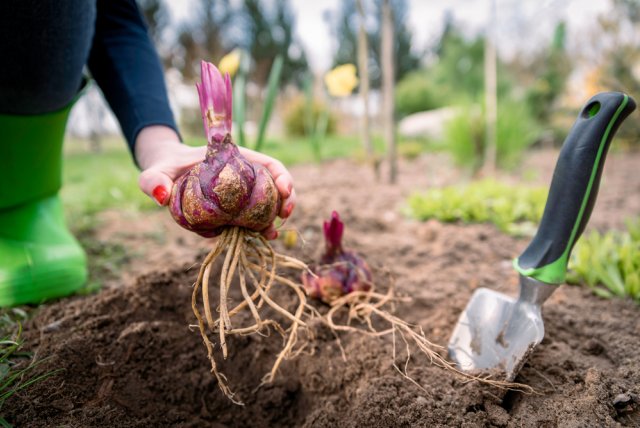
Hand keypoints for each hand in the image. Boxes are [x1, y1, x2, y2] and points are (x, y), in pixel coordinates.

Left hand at [135, 125, 294, 239]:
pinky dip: (257, 230)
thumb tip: (161, 196)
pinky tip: (257, 239)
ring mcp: (240, 197)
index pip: (269, 165)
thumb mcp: (156, 170)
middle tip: (284, 215)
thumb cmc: (164, 168)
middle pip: (275, 186)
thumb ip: (153, 179)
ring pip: (267, 206)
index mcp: (237, 159)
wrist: (165, 177)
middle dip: (287, 200)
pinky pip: (250, 221)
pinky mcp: (233, 213)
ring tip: (271, 235)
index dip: (282, 176)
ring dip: (274, 220)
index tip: (284, 189)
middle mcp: (244, 177)